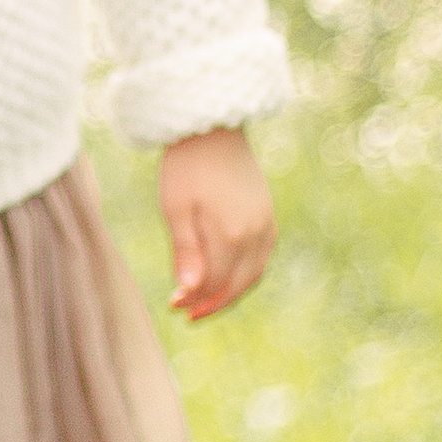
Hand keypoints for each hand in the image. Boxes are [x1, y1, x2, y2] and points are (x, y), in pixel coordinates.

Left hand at [157, 126, 273, 321]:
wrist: (212, 129)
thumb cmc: (186, 167)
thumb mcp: (176, 208)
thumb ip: (185, 252)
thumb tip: (189, 291)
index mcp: (232, 235)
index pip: (215, 283)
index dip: (194, 299)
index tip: (173, 305)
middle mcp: (256, 234)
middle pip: (238, 285)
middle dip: (213, 302)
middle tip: (189, 312)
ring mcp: (267, 225)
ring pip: (253, 274)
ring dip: (230, 290)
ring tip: (204, 299)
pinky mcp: (268, 216)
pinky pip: (260, 257)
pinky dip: (243, 272)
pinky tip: (224, 272)